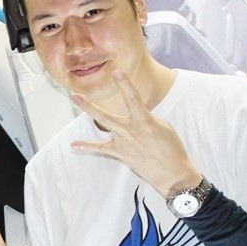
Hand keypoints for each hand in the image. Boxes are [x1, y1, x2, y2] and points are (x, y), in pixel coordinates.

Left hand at [70, 71, 199, 196]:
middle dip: (89, 105)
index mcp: (144, 121)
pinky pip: (100, 148)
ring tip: (76, 100)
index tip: (118, 73)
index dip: (126, 85)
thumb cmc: (171, 148)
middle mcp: (130, 131)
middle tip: (75, 95)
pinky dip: (87, 146)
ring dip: (88, 111)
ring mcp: (123, 142)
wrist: (171, 172)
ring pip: (102, 125)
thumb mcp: (163, 127)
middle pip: (105, 116)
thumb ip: (145, 117)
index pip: (133, 99)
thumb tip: (134, 114)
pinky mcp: (120, 153)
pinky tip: (74, 144)